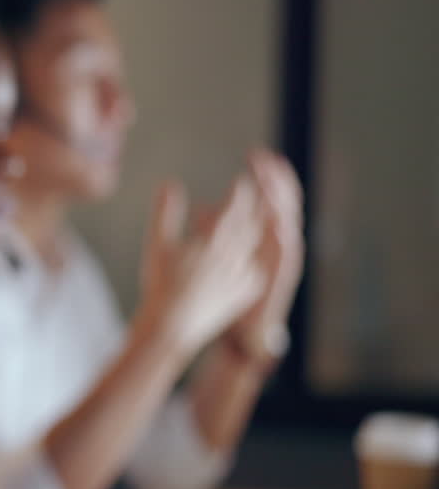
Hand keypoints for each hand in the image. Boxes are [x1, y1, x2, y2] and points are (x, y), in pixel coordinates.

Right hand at [138, 175, 264, 360]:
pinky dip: (252, 259)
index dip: (239, 192)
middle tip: (257, 195)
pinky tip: (247, 260)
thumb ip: (165, 212)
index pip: (235, 207)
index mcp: (214, 240)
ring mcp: (242, 275)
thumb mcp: (157, 244)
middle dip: (255, 207)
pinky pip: (255, 271)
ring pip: (254, 246)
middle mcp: (234, 255)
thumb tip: (168, 184)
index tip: (241, 182)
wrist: (172, 325)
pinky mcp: (244, 293)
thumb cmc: (161, 284)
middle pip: (252, 223)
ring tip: (251, 224)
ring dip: (254, 231)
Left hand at [228, 150, 304, 358]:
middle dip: (277, 182)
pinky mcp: (278, 283)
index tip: (256, 154)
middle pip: (281, 207)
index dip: (264, 176)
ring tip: (276, 183)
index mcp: (257, 236)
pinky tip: (281, 229)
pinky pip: (285, 262)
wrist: (240, 333)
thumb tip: (202, 208)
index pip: (265, 198)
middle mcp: (273, 246)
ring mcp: (277, 264)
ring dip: (282, 206)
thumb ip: (211, 229)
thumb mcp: (214, 255)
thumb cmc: (225, 293)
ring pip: (285, 229)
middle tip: (269, 159)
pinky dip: (284, 244)